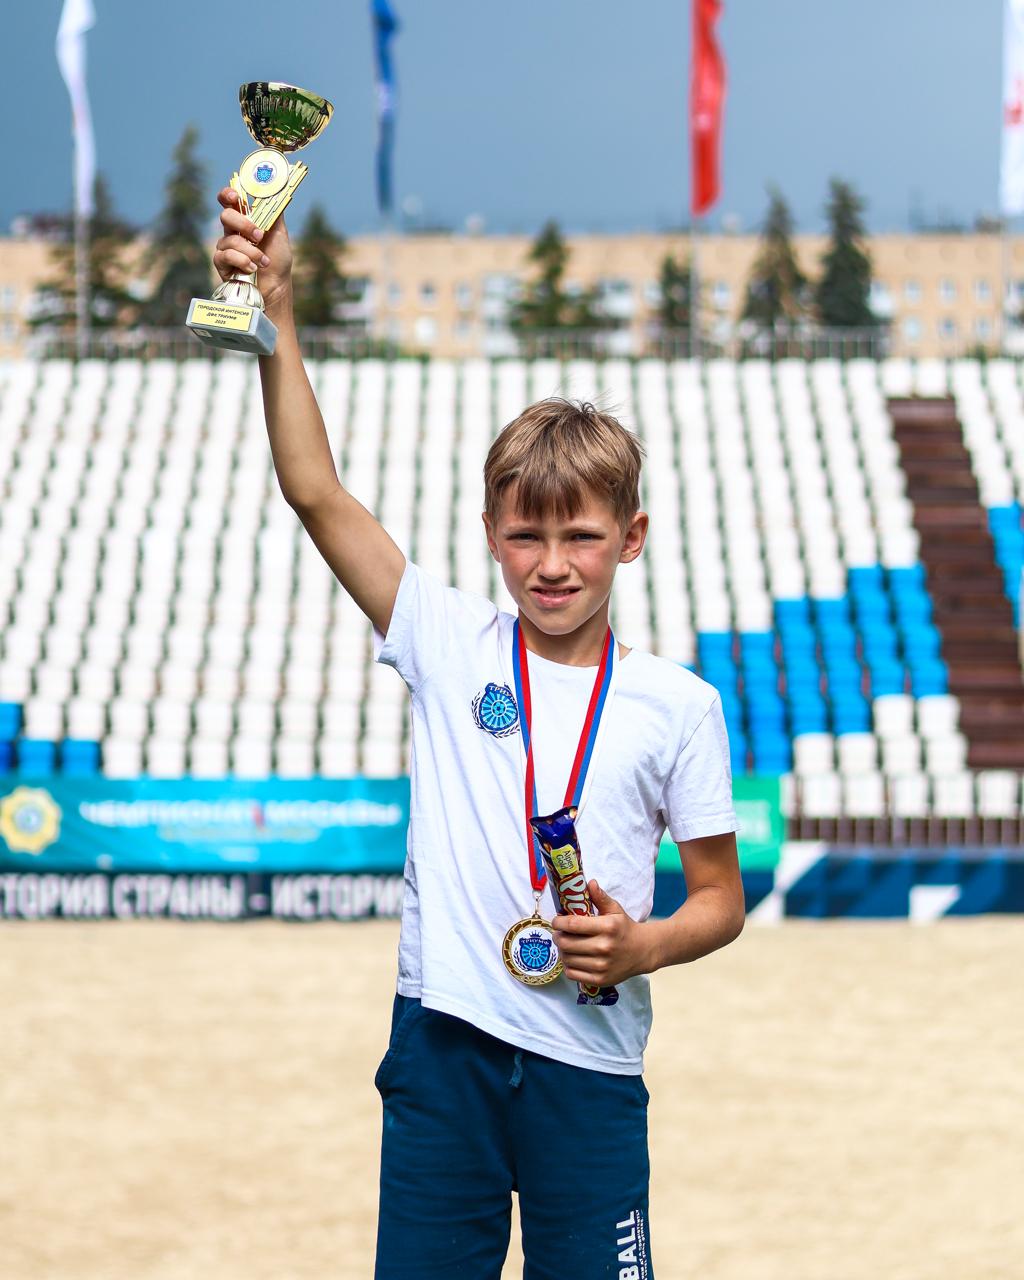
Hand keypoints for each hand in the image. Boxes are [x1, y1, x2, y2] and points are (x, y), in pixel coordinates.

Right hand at [214, 187, 292, 313]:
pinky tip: (252, 268)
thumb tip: (276, 190)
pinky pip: (225, 255)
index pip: (230, 200)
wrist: (276, 287)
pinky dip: (242, 261)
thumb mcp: (279, 233)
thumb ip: (274, 212)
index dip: (228, 194)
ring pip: (229, 239)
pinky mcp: (222, 264)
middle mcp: (233, 231)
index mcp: (245, 219)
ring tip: (263, 261)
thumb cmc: (278, 260)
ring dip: (250, 251)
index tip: (235, 196)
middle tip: (259, 235)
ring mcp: (226, 247)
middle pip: (226, 216)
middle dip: (243, 224)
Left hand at [551, 880, 652, 986]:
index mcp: (607, 927)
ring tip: (566, 945)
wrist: (643, 951)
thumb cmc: (625, 928)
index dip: (559, 922)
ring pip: (567, 959)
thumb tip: (589, 882)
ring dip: (562, 951)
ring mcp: (602, 965)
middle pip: (566, 943)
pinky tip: (573, 958)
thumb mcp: (615, 909)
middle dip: (557, 937)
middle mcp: (604, 947)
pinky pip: (573, 974)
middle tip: (559, 934)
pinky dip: (568, 966)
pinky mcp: (600, 979)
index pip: (573, 925)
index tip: (556, 921)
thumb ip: (600, 897)